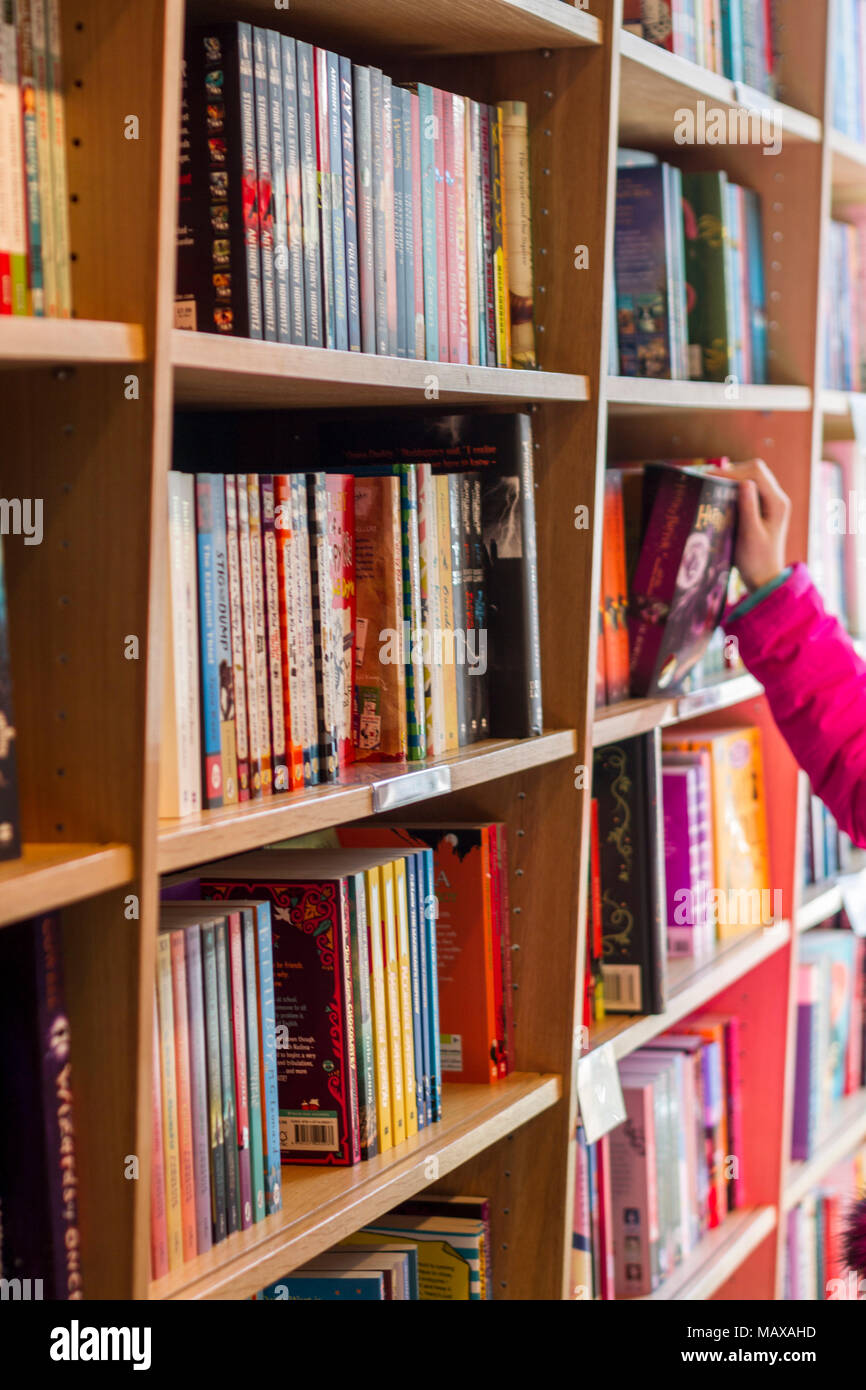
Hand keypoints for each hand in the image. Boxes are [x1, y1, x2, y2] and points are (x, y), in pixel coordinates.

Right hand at [713, 458, 790, 591]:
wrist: (764, 578)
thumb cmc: (757, 561)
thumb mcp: (750, 536)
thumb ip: (748, 508)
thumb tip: (744, 483)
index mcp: (777, 503)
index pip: (756, 473)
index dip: (732, 471)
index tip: (710, 476)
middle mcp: (777, 498)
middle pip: (755, 471)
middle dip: (731, 472)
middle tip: (707, 479)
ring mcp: (770, 502)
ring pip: (751, 477)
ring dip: (732, 478)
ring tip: (711, 484)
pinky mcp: (762, 508)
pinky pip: (748, 489)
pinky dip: (733, 487)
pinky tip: (719, 493)